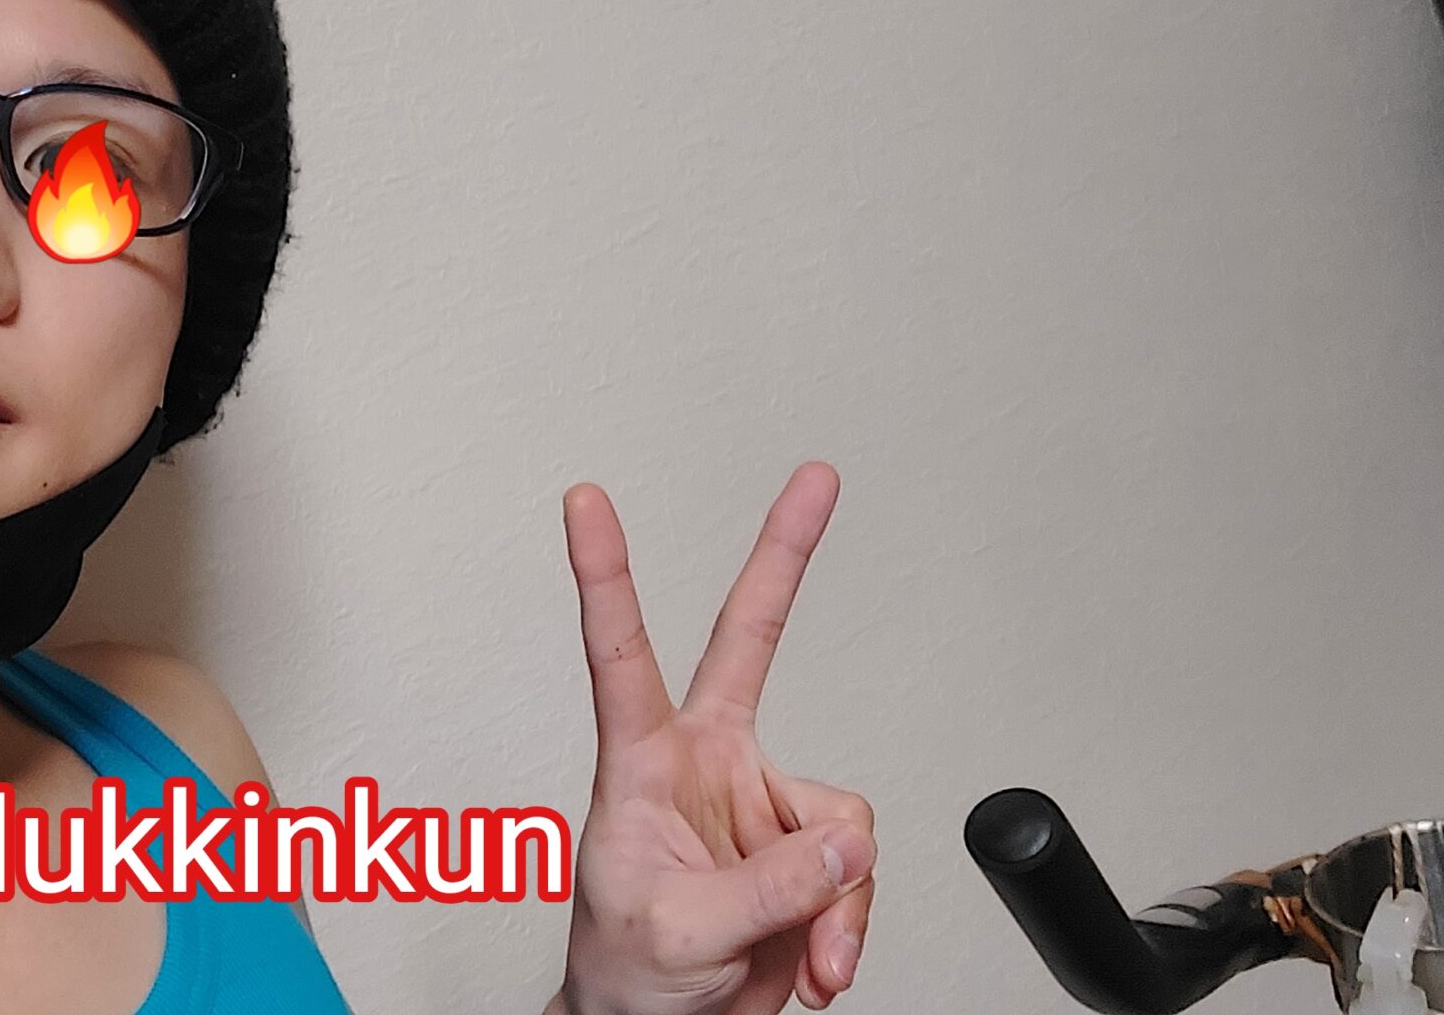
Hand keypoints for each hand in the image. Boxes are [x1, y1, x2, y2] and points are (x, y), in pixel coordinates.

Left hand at [546, 463, 875, 1014]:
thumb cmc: (627, 974)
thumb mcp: (679, 931)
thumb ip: (768, 885)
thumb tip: (845, 845)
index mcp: (640, 765)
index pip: (618, 655)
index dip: (605, 575)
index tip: (585, 500)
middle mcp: (705, 765)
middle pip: (751, 642)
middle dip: (786, 558)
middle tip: (816, 478)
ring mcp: (759, 806)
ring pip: (841, 824)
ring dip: (834, 902)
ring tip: (797, 954)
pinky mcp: (806, 854)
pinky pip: (858, 874)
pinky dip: (848, 926)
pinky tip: (816, 962)